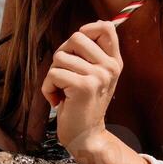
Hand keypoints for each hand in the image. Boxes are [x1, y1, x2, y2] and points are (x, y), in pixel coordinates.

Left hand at [42, 20, 121, 146]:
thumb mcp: (95, 76)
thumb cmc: (83, 104)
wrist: (85, 136)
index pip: (107, 28)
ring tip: (62, 90)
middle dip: (62, 53)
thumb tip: (84, 29)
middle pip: (76, 37)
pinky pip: (54, 73)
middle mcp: (109, 67)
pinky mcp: (83, 87)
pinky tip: (57, 100)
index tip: (77, 46)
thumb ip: (92, 54)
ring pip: (60, 57)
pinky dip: (48, 88)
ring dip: (53, 74)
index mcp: (114, 62)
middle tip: (65, 73)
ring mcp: (98, 76)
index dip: (87, 29)